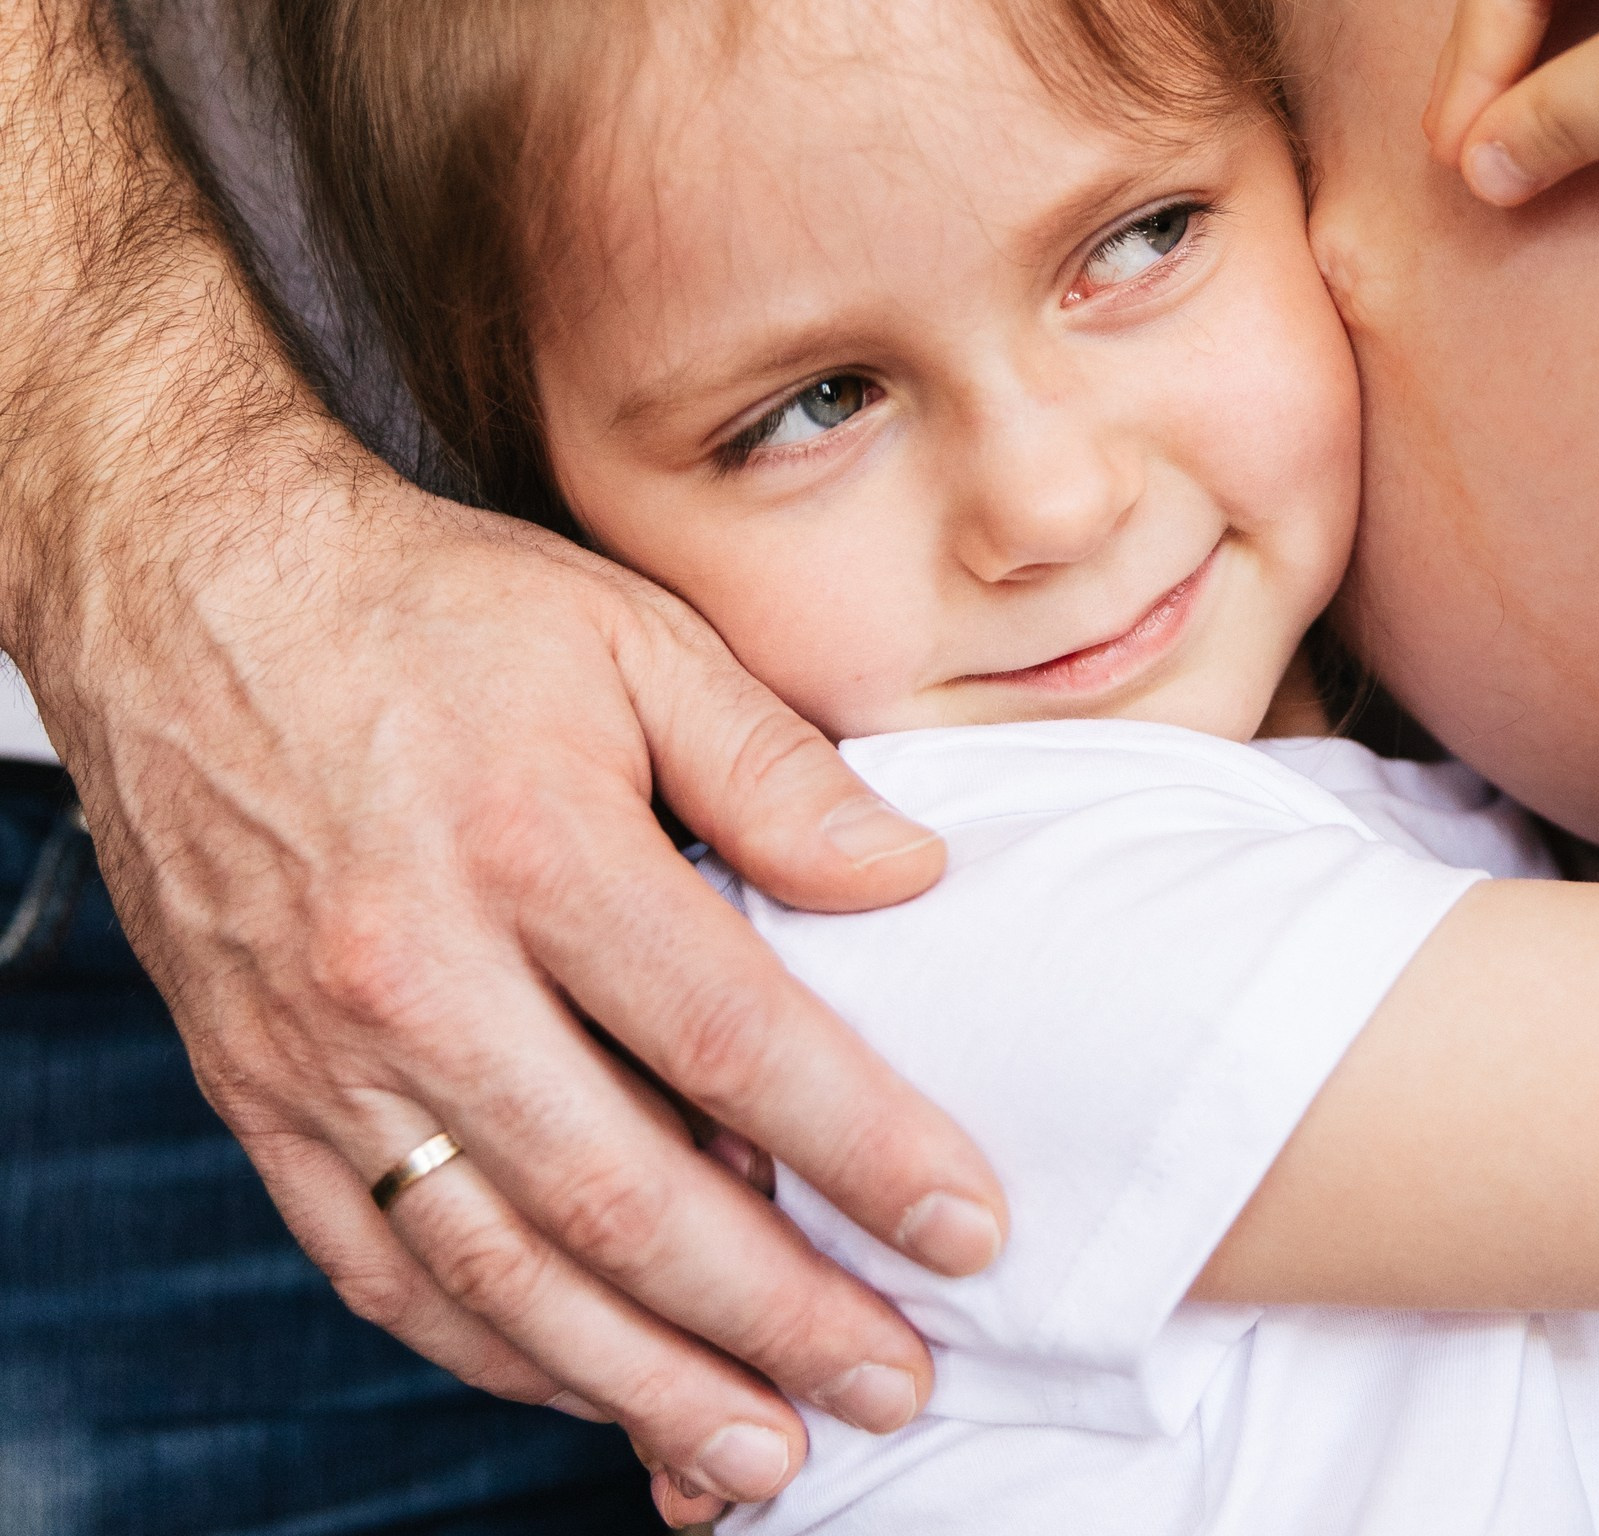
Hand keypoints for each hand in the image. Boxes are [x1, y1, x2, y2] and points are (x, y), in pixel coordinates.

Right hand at [20, 447, 1007, 1510]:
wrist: (189, 592)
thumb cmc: (432, 608)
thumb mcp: (630, 634)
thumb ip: (773, 769)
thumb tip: (910, 880)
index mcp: (531, 846)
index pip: (733, 1042)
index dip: (863, 1151)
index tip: (966, 1230)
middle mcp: (416, 973)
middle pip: (622, 1195)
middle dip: (774, 1315)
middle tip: (894, 1383)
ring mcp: (320, 1053)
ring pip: (498, 1269)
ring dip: (642, 1379)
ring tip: (764, 1449)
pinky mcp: (256, 1093)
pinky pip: (378, 1264)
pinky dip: (493, 1348)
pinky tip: (591, 1384)